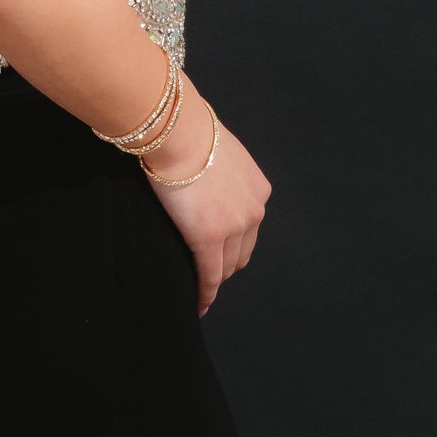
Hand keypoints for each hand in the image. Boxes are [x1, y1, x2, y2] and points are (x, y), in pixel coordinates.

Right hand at [144, 99, 269, 313]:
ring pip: (227, 266)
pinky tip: (201, 304)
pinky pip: (210, 275)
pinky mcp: (210, 240)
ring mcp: (234, 228)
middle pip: (242, 250)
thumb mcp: (218, 151)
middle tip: (208, 274)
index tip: (224, 256)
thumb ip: (220, 172)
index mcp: (257, 189)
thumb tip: (204, 173)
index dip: (235, 244)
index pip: (249, 227)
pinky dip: (207, 293)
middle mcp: (254, 211)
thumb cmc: (190, 133)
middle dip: (227, 264)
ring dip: (216, 278)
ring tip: (202, 290)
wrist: (178, 133)